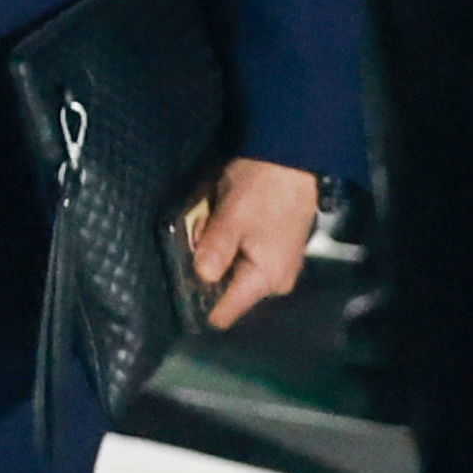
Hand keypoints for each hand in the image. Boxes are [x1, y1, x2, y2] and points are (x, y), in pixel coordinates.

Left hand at [183, 159, 317, 330]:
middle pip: (225, 290)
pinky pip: (242, 258)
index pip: (226, 313)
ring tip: (211, 222)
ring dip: (216, 252)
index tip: (179, 286)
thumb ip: (215, 250)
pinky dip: (228, 244)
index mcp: (265, 280)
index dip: (200, 304)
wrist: (293, 160)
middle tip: (199, 236)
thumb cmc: (262, 190)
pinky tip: (222, 221)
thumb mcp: (232, 217)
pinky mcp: (274, 250)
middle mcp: (274, 282)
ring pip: (231, 271)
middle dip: (206, 268)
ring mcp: (277, 266)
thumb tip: (200, 277)